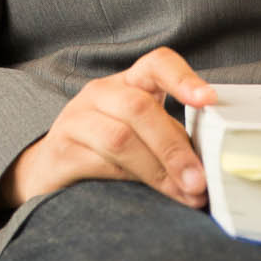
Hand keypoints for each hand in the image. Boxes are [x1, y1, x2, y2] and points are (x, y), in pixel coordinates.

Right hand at [0, 47, 215, 209]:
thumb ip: (172, 139)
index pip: (157, 63)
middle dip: (174, 148)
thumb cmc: (106, 150)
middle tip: (199, 181)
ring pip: (121, 138)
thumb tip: (213, 165)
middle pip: (140, 108)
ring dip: (157, 170)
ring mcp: (76, 119)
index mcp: (128, 83)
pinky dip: (130, 182)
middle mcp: (100, 93)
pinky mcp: (61, 150)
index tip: (209, 100)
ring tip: (183, 194)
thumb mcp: (142, 135)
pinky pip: (99, 164)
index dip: (184, 78)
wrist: (48, 169)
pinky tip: (147, 196)